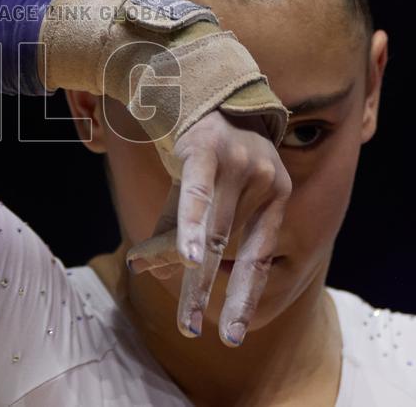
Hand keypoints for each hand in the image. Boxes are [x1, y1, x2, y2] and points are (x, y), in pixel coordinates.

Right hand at [125, 109, 292, 346]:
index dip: (245, 294)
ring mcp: (239, 162)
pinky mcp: (206, 147)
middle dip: (205, 291)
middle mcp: (264, 179)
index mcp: (275, 193)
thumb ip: (178, 229)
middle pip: (226, 247)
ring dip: (187, 268)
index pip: (259, 254)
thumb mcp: (200, 189)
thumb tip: (140, 267)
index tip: (235, 335)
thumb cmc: (201, 145)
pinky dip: (191, 227)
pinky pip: (196, 194)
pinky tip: (190, 257)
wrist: (193, 81)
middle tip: (191, 332)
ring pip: (209, 228)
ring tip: (179, 307)